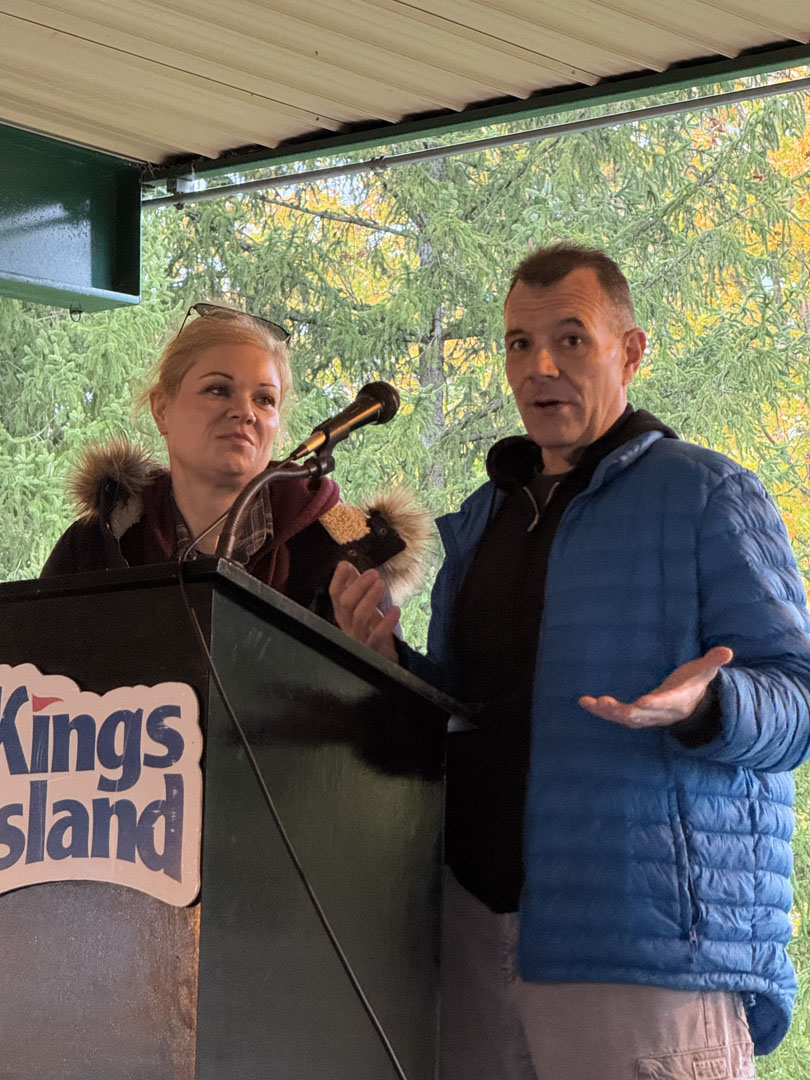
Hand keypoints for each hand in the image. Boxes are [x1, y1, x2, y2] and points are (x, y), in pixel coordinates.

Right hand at [328, 561, 400, 663]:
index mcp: (344, 615)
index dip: (338, 580)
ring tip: (381, 584)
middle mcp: (347, 626)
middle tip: (373, 573)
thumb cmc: (373, 632)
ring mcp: (358, 640)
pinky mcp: (372, 651)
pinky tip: (395, 611)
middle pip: (346, 604)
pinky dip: (386, 623)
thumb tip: (346, 565)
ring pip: (358, 617)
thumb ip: (355, 588)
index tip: (345, 565)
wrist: (384, 663)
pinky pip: (376, 637)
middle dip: (358, 586)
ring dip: (369, 599)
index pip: (335, 595)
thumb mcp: (364, 607)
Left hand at [579, 646, 732, 728]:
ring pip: (627, 719)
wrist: (692, 706)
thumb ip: (713, 662)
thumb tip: (727, 652)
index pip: (666, 703)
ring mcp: (647, 716)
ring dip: (609, 713)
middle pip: (642, 716)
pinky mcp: (636, 715)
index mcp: (677, 701)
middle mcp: (660, 712)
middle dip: (625, 712)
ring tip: (592, 703)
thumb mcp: (705, 672)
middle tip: (608, 705)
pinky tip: (585, 702)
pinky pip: (617, 716)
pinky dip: (601, 711)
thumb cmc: (695, 683)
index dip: (655, 704)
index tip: (642, 702)